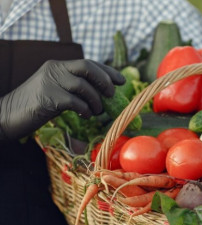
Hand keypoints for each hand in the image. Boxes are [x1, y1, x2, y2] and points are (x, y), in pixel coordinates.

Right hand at [0, 59, 124, 139]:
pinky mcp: (47, 98)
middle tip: (112, 94)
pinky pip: (75, 102)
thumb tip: (103, 95)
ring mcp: (49, 82)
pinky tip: (85, 115)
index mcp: (58, 66)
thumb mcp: (56, 92)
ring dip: (96, 100)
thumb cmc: (36, 107)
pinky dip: (85, 109)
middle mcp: (54, 69)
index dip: (107, 71)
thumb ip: (74, 89)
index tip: (121, 80)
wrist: (6, 115)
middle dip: (105, 80)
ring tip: (97, 111)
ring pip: (83, 86)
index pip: (88, 62)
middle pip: (87, 67)